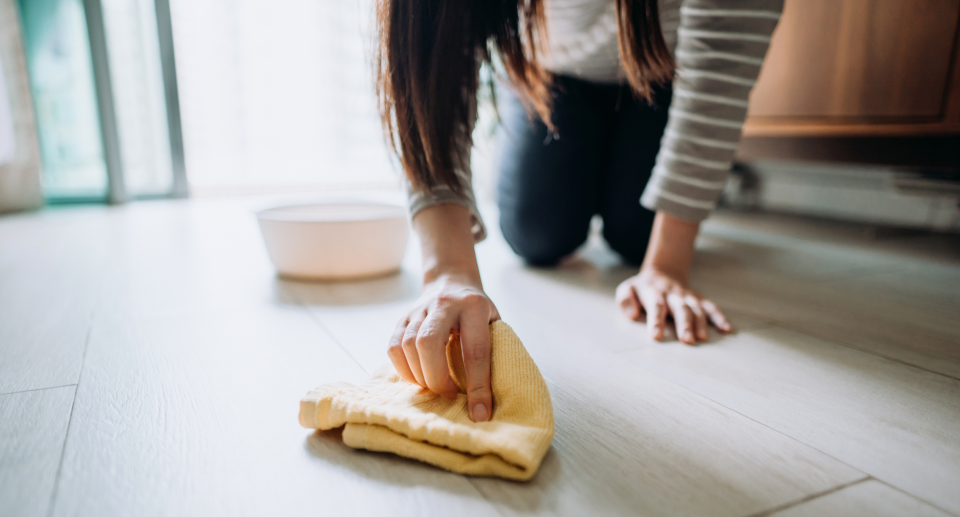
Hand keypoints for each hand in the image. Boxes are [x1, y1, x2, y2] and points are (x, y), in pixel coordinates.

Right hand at [387, 273, 499, 421]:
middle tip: (449, 395)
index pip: (475, 351)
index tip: (480, 413)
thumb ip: (493, 351)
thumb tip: (489, 399)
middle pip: (429, 343)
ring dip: (420, 375)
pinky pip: (394, 347)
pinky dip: (404, 370)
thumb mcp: (494, 323)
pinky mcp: (402, 317)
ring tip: (434, 387)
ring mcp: (419, 309)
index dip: (478, 386)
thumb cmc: (477, 312)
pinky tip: (417, 378)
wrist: (451, 281)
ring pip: (408, 345)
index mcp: (474, 307)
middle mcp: (444, 304)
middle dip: (437, 378)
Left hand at [616, 267, 730, 343]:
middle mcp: (673, 295)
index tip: (656, 336)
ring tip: (702, 338)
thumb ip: (625, 300)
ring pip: (697, 308)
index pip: (656, 306)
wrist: (662, 272)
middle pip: (680, 308)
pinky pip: (711, 307)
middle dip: (684, 324)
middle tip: (687, 340)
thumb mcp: (627, 289)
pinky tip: (727, 329)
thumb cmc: (642, 289)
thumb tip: (632, 314)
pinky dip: (720, 317)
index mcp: (654, 293)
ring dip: (701, 323)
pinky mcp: (698, 299)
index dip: (656, 321)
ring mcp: (687, 296)